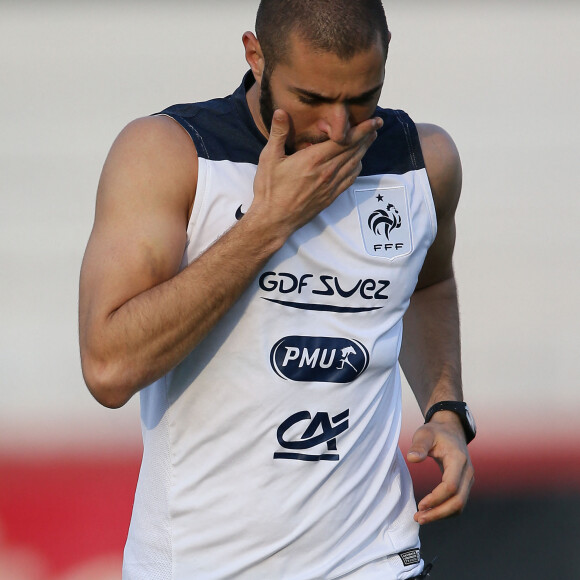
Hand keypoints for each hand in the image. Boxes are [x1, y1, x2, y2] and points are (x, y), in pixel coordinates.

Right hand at [249, 109, 381, 239]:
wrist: (274, 220)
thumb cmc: (270, 189)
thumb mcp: (269, 158)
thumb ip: (278, 133)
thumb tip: (280, 111)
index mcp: (313, 160)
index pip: (345, 140)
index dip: (362, 129)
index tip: (374, 120)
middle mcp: (326, 172)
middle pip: (354, 150)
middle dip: (367, 136)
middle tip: (377, 124)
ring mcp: (330, 186)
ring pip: (354, 164)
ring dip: (363, 150)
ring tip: (370, 139)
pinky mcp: (330, 197)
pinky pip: (349, 179)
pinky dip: (356, 167)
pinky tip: (357, 161)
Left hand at [407, 412, 473, 524]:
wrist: (450, 430)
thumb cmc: (435, 432)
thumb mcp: (424, 434)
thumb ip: (419, 445)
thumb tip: (412, 458)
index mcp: (458, 460)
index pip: (451, 486)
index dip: (436, 498)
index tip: (420, 505)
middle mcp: (467, 472)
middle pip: (458, 501)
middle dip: (438, 513)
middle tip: (418, 518)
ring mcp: (468, 480)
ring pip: (459, 505)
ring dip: (441, 514)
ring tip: (421, 518)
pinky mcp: (464, 484)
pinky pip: (458, 503)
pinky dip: (445, 511)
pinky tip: (429, 512)